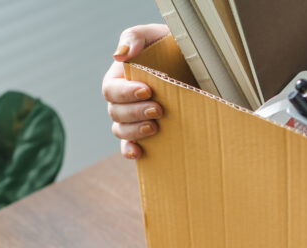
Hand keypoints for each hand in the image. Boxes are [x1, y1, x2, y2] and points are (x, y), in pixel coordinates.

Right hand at [102, 24, 169, 159]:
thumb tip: (119, 56)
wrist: (195, 65)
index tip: (147, 91)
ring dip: (134, 131)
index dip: (125, 93)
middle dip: (136, 113)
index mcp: (120, 77)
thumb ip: (135, 38)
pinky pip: (128, 146)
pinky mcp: (145, 132)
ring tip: (155, 127)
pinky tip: (139, 152)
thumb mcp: (155, 35)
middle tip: (159, 110)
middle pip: (116, 112)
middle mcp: (124, 99)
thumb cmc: (171, 46)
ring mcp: (133, 118)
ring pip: (120, 130)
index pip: (111, 89)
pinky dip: (130, 150)